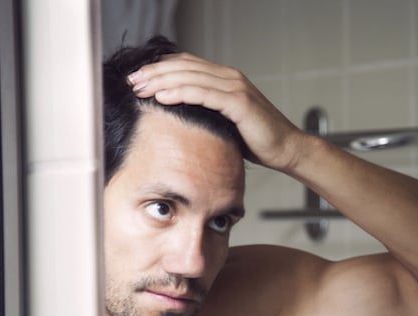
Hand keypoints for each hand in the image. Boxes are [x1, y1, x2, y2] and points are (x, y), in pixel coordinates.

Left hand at [127, 53, 304, 170]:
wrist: (285, 149)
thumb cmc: (256, 140)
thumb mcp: (226, 121)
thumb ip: (207, 111)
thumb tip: (178, 114)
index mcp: (226, 78)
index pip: (186, 64)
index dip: (160, 68)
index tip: (137, 78)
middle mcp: (230, 77)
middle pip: (184, 67)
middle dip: (154, 72)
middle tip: (131, 80)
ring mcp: (235, 87)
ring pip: (190, 77)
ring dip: (161, 81)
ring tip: (140, 88)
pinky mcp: (239, 102)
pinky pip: (204, 93)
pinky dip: (180, 93)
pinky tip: (162, 97)